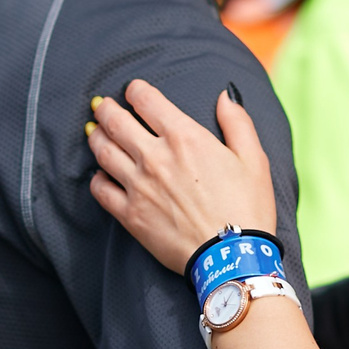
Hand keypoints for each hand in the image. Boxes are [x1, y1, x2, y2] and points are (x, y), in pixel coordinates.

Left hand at [86, 80, 277, 274]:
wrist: (232, 257)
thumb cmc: (247, 207)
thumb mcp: (254, 159)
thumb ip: (237, 122)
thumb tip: (224, 96)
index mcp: (185, 137)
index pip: (146, 100)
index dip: (135, 90)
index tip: (133, 91)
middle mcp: (155, 157)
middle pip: (116, 122)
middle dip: (106, 108)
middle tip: (102, 105)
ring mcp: (139, 186)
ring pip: (103, 151)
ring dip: (96, 136)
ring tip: (94, 131)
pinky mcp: (130, 214)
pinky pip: (101, 190)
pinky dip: (97, 178)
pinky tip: (101, 174)